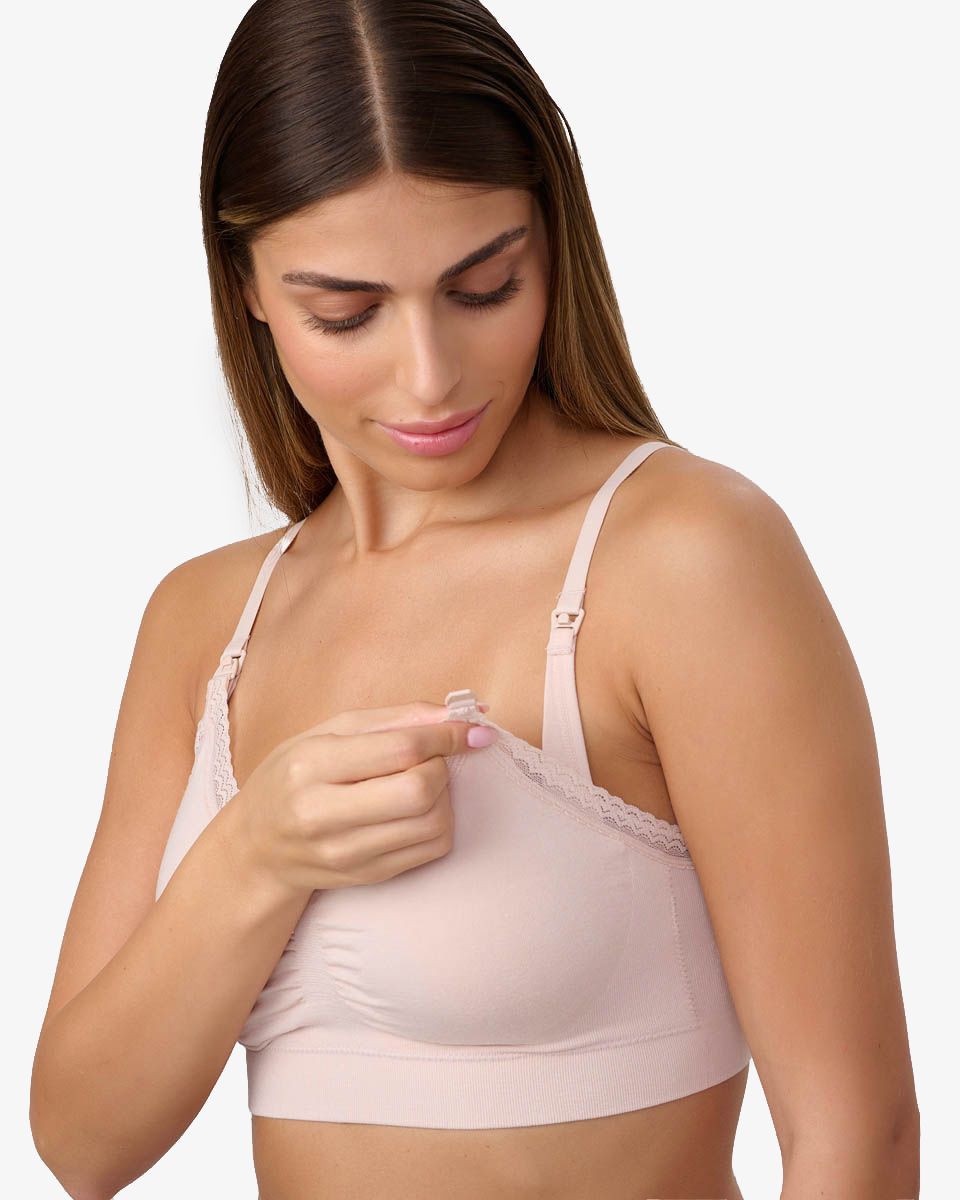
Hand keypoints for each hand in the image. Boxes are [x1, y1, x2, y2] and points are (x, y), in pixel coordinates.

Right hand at [227, 700, 497, 897]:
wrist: (257, 847)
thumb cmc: (294, 776)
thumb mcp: (327, 732)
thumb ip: (393, 719)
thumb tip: (457, 715)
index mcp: (311, 766)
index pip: (399, 749)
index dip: (445, 735)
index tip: (469, 727)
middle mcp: (323, 814)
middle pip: (418, 791)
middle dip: (442, 767)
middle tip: (431, 756)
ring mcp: (346, 853)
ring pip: (432, 823)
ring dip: (444, 796)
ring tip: (422, 781)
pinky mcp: (368, 877)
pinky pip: (431, 849)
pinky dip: (440, 822)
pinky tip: (418, 809)